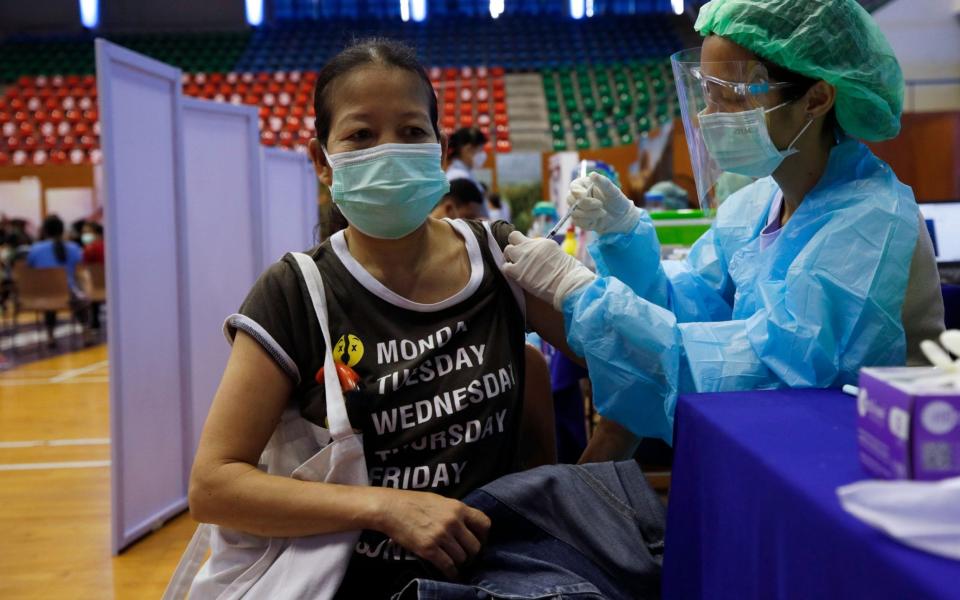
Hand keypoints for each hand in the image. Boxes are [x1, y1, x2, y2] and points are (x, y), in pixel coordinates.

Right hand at [375, 489, 490, 579]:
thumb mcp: (440, 500)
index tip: (479, 541)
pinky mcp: (429, 549)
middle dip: (472, 554)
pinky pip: (448, 566)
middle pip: (475, 546)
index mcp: (458, 507)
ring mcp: (441, 536)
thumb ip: (455, 512)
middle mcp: (453, 522)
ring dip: (460, 562)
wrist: (391, 508)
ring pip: (463, 558)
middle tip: (466, 556)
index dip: (484, 536)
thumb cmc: (414, 502)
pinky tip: (451, 573)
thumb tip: (468, 526)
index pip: (484, 523)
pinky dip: (452, 573)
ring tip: (454, 561)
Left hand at [502, 231, 595, 309]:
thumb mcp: (559, 255)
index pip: (527, 239)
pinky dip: (508, 270)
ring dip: (510, 258)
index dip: (526, 246)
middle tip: (518, 257)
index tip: (528, 254)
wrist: (567, 284)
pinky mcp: (517, 271)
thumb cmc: (569, 274)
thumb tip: (540, 258)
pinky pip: (505, 267)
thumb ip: (546, 253)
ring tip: (517, 267)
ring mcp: (523, 257)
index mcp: (543, 242)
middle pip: (513, 237)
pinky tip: (515, 275)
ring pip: (507, 250)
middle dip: (515, 246)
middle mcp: (531, 246)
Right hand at [569, 172, 640, 234]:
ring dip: (589, 214)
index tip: (585, 194)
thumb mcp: (613, 191)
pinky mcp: (578, 220)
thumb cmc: (616, 200)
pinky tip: (597, 219)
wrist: (620, 217)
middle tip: (600, 205)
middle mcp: (578, 196)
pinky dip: (588, 222)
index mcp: (584, 185)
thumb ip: (603, 182)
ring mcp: (577, 209)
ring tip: (603, 212)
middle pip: (570, 200)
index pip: (573, 187)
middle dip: (586, 204)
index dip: (577, 192)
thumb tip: (592, 174)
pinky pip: (576, 222)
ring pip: (573, 212)